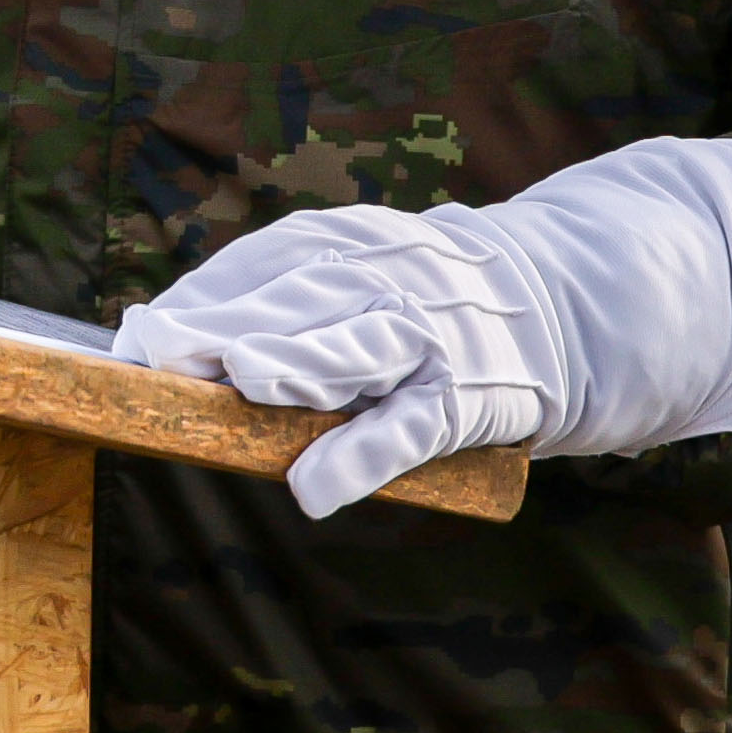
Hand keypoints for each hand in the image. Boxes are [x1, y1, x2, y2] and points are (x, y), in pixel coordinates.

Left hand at [112, 137, 731, 516]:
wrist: (599, 301)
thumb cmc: (451, 305)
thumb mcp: (379, 279)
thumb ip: (290, 302)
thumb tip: (163, 331)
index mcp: (371, 240)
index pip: (274, 260)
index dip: (205, 295)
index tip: (132, 332)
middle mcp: (406, 274)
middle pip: (305, 297)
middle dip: (226, 325)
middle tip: (152, 356)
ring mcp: (450, 332)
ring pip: (364, 344)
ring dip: (297, 361)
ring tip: (238, 381)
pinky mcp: (487, 393)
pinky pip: (419, 427)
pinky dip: (366, 456)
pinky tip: (314, 492)